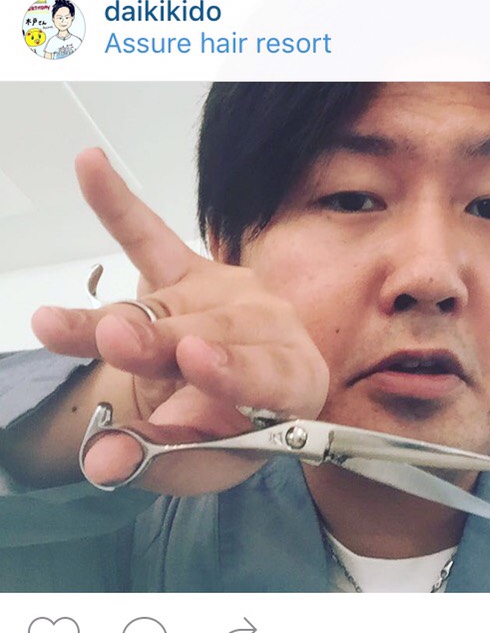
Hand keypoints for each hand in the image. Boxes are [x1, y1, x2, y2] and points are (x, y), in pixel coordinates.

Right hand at [31, 149, 328, 492]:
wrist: (220, 405)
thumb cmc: (224, 434)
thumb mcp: (199, 460)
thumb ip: (156, 458)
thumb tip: (102, 465)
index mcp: (293, 382)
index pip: (267, 375)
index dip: (232, 369)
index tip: (192, 357)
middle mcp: (270, 326)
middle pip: (205, 333)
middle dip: (153, 341)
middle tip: (112, 340)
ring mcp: (228, 291)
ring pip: (164, 306)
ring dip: (110, 318)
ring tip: (52, 326)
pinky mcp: (186, 272)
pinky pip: (150, 239)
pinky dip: (119, 207)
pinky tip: (90, 167)